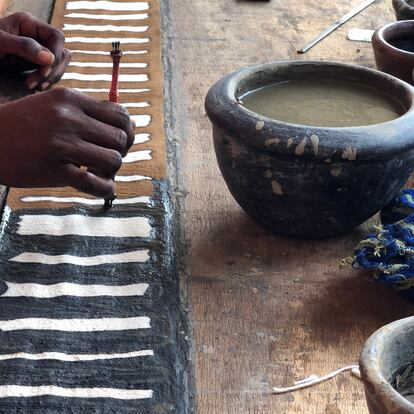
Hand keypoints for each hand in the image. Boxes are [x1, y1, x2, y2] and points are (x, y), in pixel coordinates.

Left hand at [0, 12, 69, 90]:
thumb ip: (25, 47)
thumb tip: (51, 58)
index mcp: (29, 24)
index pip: (57, 37)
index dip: (55, 54)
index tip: (44, 70)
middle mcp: (36, 36)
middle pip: (61, 53)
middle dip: (53, 70)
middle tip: (37, 83)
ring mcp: (37, 51)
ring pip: (58, 65)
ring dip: (50, 78)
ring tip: (33, 86)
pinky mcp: (33, 64)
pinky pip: (49, 73)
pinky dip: (45, 81)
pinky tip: (33, 86)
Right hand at [0, 88, 134, 196]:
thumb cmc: (23, 125)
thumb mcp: (54, 106)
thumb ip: (92, 112)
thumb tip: (132, 123)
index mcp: (70, 99)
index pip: (120, 115)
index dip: (126, 131)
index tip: (117, 141)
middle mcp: (68, 118)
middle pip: (121, 138)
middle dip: (120, 152)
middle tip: (106, 158)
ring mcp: (61, 145)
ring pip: (113, 160)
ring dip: (111, 171)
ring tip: (98, 171)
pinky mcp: (55, 171)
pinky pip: (96, 184)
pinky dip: (104, 189)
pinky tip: (99, 187)